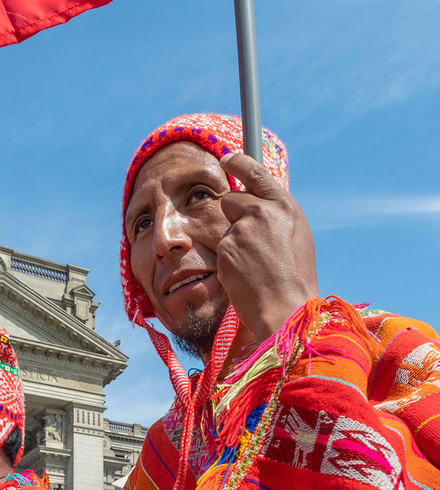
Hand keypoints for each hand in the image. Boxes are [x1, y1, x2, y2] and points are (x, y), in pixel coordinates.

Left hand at [217, 152, 318, 343]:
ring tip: (256, 265)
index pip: (256, 172)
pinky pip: (221, 249)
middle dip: (234, 215)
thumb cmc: (293, 276)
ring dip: (234, 244)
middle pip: (231, 199)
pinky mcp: (226, 247)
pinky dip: (229, 261)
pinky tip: (246, 274)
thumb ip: (274, 216)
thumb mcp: (294, 235)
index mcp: (285, 207)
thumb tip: (253, 202)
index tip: (227, 158)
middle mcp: (263, 212)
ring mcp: (242, 229)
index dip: (239, 162)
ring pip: (225, 228)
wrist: (286, 307)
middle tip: (249, 239)